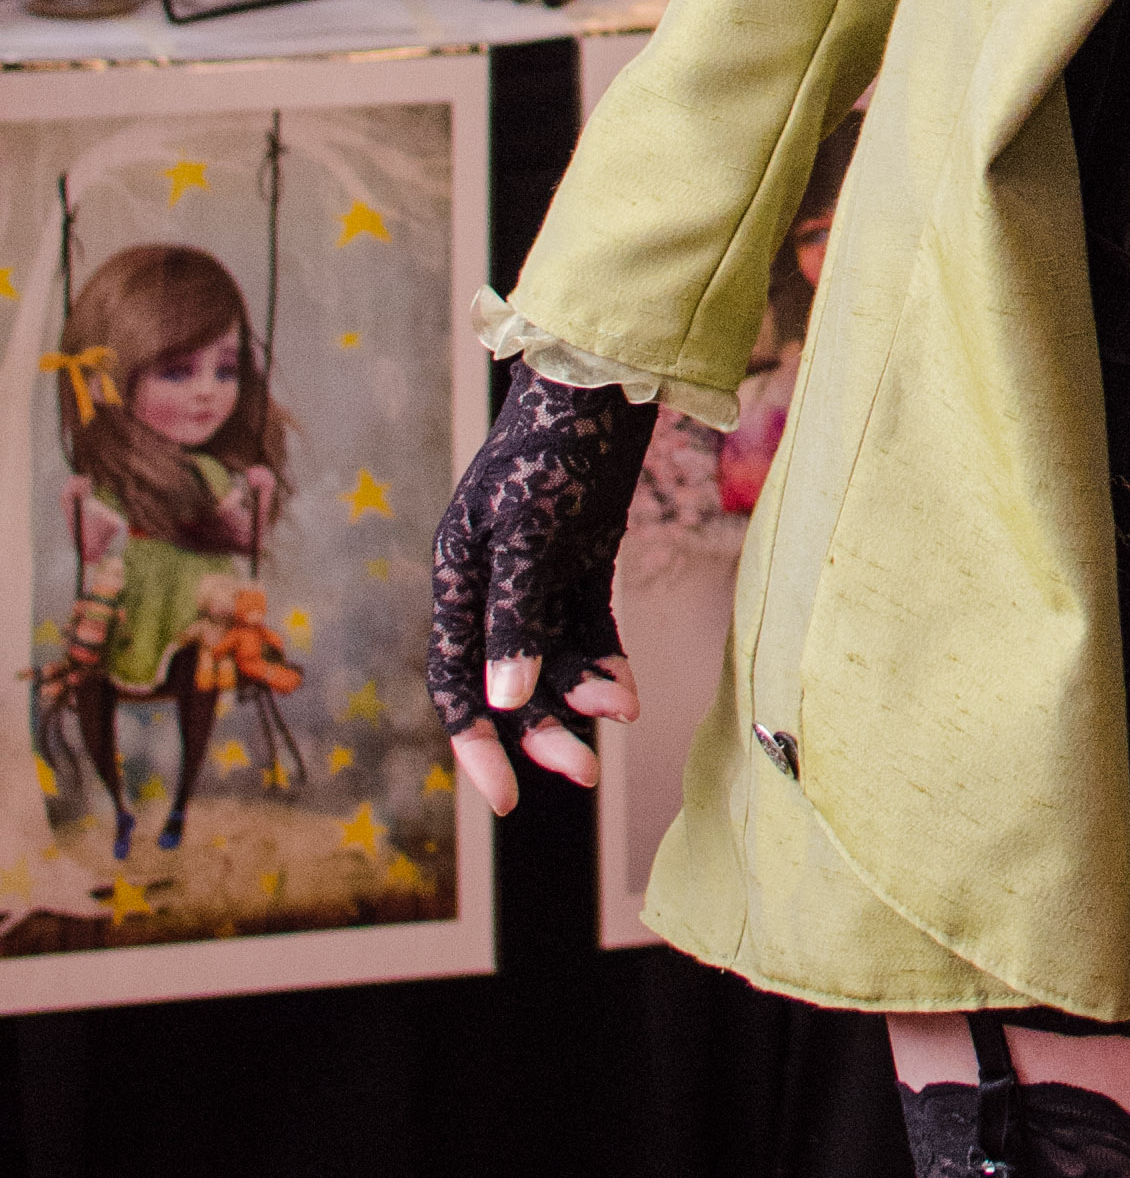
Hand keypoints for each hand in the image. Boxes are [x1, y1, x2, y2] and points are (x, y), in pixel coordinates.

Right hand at [427, 363, 655, 816]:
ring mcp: (538, 573)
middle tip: (587, 772)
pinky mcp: (581, 559)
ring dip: (584, 692)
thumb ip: (514, 616)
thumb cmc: (552, 447)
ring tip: (625, 709)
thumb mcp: (527, 532)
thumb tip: (504, 700)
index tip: (508, 799)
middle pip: (508, 681)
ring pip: (552, 660)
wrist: (604, 379)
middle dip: (543, 730)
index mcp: (457, 576)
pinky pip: (588, 629)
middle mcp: (490, 583)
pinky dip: (606, 660)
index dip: (475, 743)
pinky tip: (628, 689)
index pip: (453, 680)